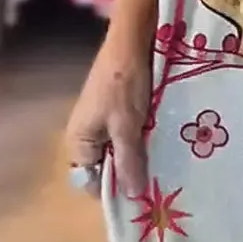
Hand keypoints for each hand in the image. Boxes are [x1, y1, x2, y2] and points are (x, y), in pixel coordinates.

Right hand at [65, 25, 151, 198]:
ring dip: (139, 158)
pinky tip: (162, 145)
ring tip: (163, 165)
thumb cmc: (123, 85)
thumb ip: (129, 161)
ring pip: (120, 153)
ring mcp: (101, 124)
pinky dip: (142, 141)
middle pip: (107, 168)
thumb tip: (133, 196)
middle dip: (130, 174)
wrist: (132, 44)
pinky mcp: (118, 113)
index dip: (114, 191)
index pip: (92, 182)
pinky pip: (128, 137)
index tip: (141, 197)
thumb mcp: (127, 127)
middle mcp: (86, 137)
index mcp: (79, 142)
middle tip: (158, 181)